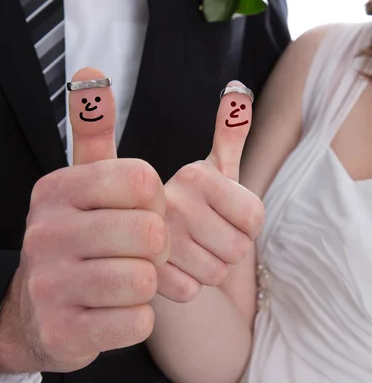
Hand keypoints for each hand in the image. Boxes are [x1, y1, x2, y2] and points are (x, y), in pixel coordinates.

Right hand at [0, 68, 168, 374]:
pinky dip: (136, 319)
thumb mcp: (79, 186)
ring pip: (145, 281)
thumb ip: (92, 134)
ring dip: (146, 284)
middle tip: (138, 254)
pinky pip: (137, 322)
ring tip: (124, 282)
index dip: (157, 201)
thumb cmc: (75, 241)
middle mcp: (46, 234)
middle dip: (156, 248)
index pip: (142, 180)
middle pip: (150, 234)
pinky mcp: (65, 332)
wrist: (35, 313)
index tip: (141, 212)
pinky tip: (112, 312)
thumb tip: (91, 73)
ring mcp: (51, 286)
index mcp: (56, 190)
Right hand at [157, 81, 263, 302]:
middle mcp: (168, 204)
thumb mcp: (207, 169)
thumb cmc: (182, 203)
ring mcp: (151, 241)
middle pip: (238, 250)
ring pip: (214, 275)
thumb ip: (227, 135)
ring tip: (182, 253)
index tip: (219, 213)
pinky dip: (184, 286)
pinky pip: (190, 292)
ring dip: (205, 270)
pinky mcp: (142, 275)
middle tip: (199, 236)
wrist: (127, 236)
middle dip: (225, 249)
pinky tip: (168, 271)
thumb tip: (239, 90)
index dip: (244, 221)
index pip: (256, 217)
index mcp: (189, 175)